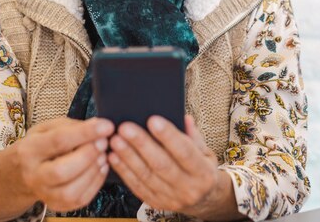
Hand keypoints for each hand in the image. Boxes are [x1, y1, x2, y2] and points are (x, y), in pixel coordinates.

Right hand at [11, 117, 113, 211]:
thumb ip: (71, 125)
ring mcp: (44, 194)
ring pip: (71, 191)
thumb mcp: (47, 128)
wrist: (20, 173)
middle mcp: (33, 176)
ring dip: (93, 171)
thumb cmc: (39, 145)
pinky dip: (96, 183)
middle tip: (104, 142)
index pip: (58, 141)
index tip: (106, 126)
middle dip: (88, 155)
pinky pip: (80, 199)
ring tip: (103, 155)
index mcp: (29, 151)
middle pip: (62, 171)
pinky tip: (101, 167)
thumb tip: (98, 125)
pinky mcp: (57, 205)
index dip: (85, 133)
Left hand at [108, 115, 237, 218]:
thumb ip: (193, 135)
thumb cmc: (202, 169)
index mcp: (203, 173)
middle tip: (125, 128)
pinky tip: (114, 156)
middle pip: (161, 165)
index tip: (153, 119)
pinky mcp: (156, 203)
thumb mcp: (206, 152)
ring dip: (128, 157)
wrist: (203, 200)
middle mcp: (188, 188)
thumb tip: (183, 116)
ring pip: (146, 176)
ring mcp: (171, 199)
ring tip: (115, 140)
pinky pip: (137, 186)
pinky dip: (124, 171)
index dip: (169, 136)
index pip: (185, 152)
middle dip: (142, 144)